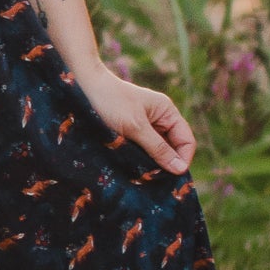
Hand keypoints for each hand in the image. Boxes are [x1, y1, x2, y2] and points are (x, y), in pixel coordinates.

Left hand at [73, 65, 194, 174]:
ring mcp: (145, 125)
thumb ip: (158, 148)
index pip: (186, 140)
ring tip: (145, 177)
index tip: (173, 178)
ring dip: (153, 163)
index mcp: (167, 112)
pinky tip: (134, 169)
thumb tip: (180, 169)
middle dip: (167, 164)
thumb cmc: (111, 102)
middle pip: (173, 147)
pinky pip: (142, 149)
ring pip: (157, 150)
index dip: (183, 159)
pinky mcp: (130, 132)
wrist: (83, 87)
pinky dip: (141, 159)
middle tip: (157, 182)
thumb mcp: (136, 127)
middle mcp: (159, 118)